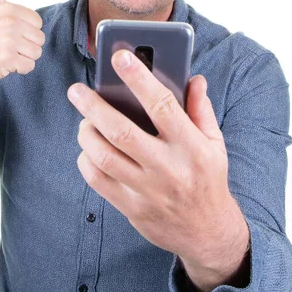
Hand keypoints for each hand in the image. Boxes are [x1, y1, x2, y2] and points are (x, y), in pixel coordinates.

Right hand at [0, 0, 44, 86]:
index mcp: (8, 9)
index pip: (38, 23)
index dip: (27, 31)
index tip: (10, 32)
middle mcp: (8, 23)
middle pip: (40, 39)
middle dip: (27, 46)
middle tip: (8, 46)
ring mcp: (7, 42)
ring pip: (37, 53)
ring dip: (24, 58)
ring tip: (7, 54)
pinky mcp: (6, 60)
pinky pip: (29, 67)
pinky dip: (19, 69)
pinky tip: (5, 65)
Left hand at [67, 49, 248, 289]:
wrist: (207, 234)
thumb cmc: (208, 179)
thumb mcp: (215, 143)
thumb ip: (201, 109)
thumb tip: (194, 78)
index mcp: (192, 147)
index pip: (162, 105)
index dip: (139, 78)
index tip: (119, 56)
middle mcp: (168, 168)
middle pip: (121, 131)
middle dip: (93, 106)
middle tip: (76, 90)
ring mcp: (147, 190)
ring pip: (104, 156)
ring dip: (86, 133)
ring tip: (83, 120)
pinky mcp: (131, 207)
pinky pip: (98, 181)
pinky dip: (86, 160)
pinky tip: (88, 148)